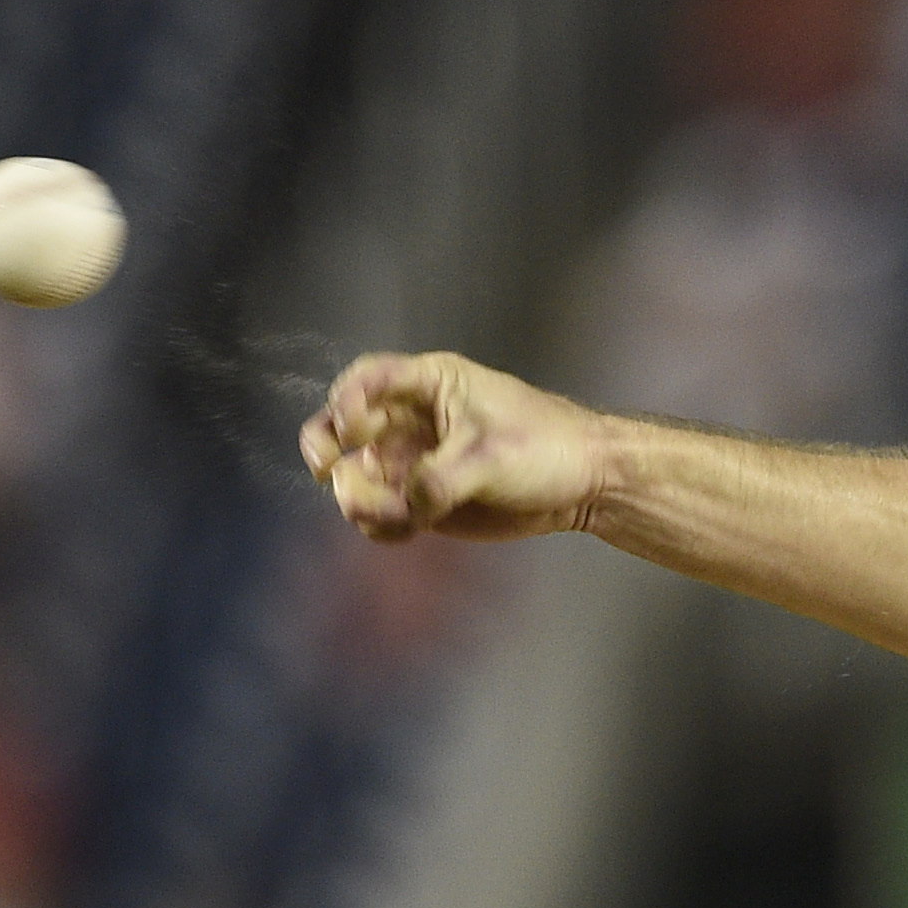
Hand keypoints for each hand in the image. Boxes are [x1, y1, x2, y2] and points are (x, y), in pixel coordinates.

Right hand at [300, 351, 609, 543]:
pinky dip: (383, 525)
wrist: (583, 485)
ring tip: (398, 515)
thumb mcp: (491, 456)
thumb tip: (406, 504)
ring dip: (361, 499)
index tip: (351, 430)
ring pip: (355, 478)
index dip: (346, 401)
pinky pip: (380, 514)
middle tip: (326, 469)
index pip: (369, 378)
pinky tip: (409, 529)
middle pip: (341, 426)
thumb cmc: (546, 447)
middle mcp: (411, 420)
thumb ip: (438, 478)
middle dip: (324, 447)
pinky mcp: (420, 500)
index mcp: (430, 384)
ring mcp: (411, 461)